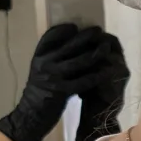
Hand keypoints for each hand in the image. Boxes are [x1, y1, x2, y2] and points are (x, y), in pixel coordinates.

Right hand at [0, 23, 129, 140]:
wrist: (32, 115)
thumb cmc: (39, 92)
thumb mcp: (41, 70)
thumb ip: (52, 58)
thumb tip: (70, 43)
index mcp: (38, 57)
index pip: (49, 37)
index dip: (63, 30)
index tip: (75, 26)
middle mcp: (44, 64)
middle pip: (68, 46)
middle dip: (85, 37)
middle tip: (97, 30)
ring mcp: (53, 77)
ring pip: (79, 61)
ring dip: (95, 53)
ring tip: (106, 46)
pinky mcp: (62, 91)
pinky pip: (84, 80)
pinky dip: (97, 74)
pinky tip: (108, 70)